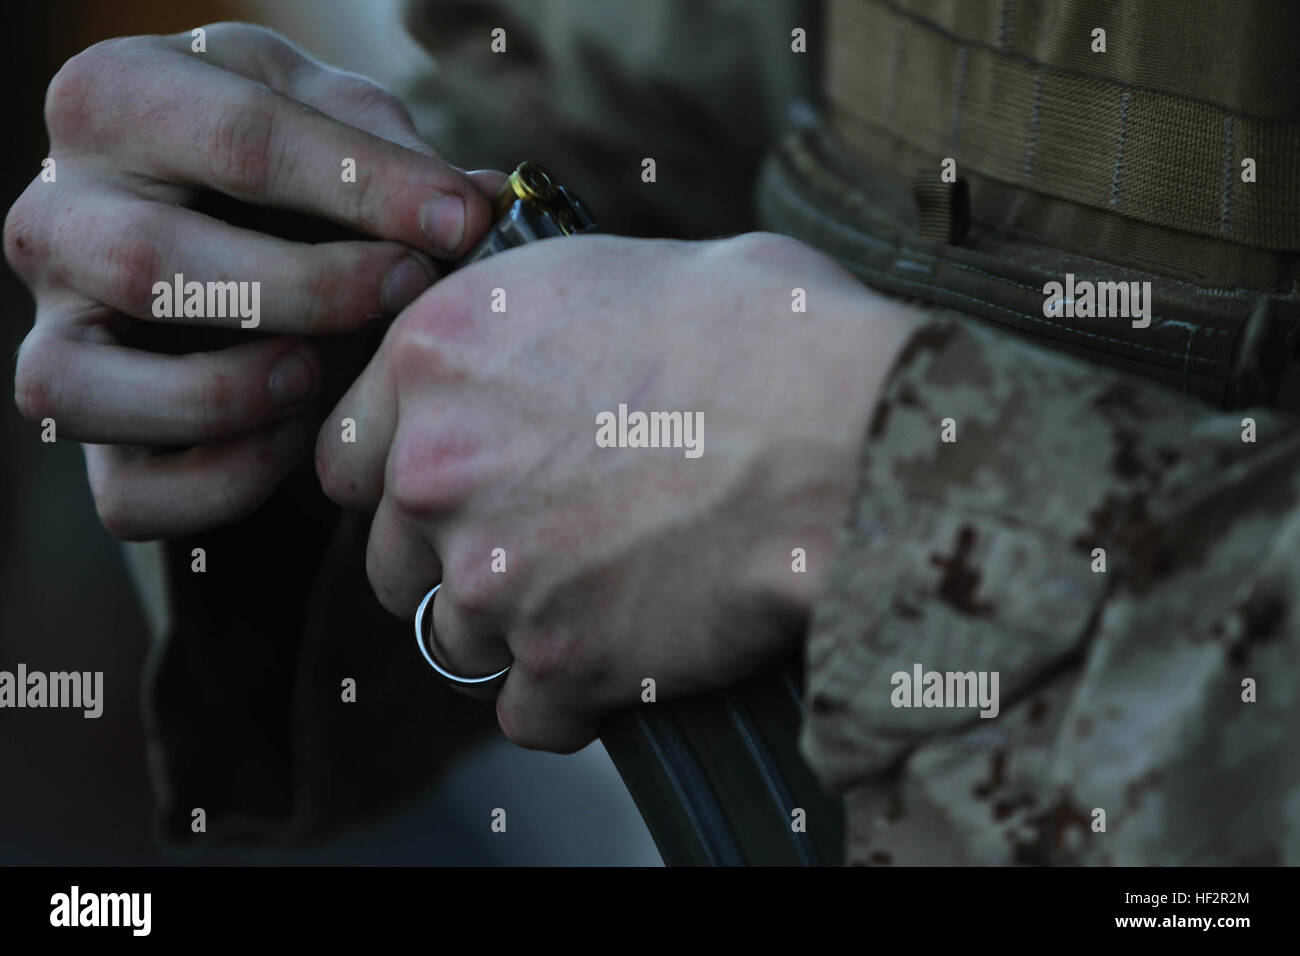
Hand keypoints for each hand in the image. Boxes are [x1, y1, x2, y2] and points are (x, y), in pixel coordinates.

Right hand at [5, 23, 500, 538]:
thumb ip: (391, 151)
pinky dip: (221, 482)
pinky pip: (126, 493)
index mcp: (115, 101)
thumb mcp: (327, 114)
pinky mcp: (86, 425)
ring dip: (224, 396)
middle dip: (308, 290)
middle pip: (150, 263)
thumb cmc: (278, 156)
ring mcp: (53, 329)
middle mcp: (54, 215)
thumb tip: (485, 211)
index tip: (460, 223)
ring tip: (315, 373)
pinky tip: (292, 436)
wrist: (214, 208)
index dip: (365, 187)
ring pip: (85, 388)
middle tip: (405, 292)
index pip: (237, 140)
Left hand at [315, 233, 918, 750]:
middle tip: (546, 540)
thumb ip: (532, 325)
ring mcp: (492, 577)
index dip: (398, 478)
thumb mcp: (622, 273)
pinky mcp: (561, 662)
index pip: (346, 458)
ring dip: (518, 624)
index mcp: (436, 358)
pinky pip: (527, 713)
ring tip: (607, 591)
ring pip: (462, 637)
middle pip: (394, 557)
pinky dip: (568, 696)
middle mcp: (437, 470)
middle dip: (456, 554)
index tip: (448, 489)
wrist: (851, 428)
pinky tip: (625, 653)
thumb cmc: (761, 332)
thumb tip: (534, 340)